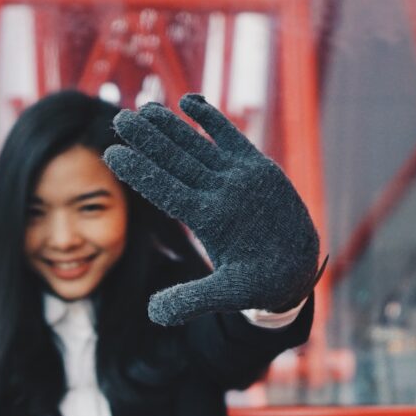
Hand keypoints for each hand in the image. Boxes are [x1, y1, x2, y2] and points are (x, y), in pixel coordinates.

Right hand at [104, 93, 319, 325]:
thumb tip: (152, 314)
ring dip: (170, 125)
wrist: (302, 263)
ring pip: (199, 144)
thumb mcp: (226, 295)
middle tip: (119, 119)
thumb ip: (189, 301)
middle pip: (178, 159)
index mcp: (213, 219)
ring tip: (143, 108)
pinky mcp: (258, 165)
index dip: (138, 170)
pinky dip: (210, 118)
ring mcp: (244, 174)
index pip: (166, 189)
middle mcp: (227, 190)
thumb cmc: (259, 282)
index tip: (112, 153)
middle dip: (147, 138)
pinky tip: (188, 101)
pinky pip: (230, 135)